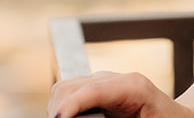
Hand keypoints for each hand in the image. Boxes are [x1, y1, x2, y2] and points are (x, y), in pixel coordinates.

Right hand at [48, 70, 193, 117]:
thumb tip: (87, 117)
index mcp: (134, 87)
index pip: (91, 90)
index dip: (69, 106)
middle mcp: (116, 79)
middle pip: (71, 88)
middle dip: (60, 109)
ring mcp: (106, 83)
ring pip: (66, 89)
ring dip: (60, 109)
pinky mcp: (99, 91)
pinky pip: (72, 94)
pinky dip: (66, 108)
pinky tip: (69, 117)